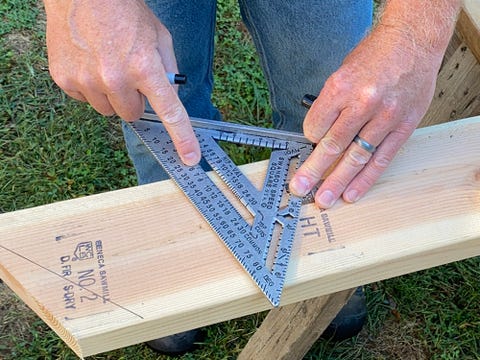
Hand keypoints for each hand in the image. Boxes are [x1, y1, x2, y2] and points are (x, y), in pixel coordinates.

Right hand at [43, 0, 199, 164]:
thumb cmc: (124, 11)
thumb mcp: (159, 37)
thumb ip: (169, 70)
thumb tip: (172, 98)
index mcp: (145, 67)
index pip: (169, 111)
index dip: (182, 138)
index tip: (189, 158)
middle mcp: (115, 78)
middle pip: (133, 115)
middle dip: (135, 100)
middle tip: (130, 75)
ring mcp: (87, 80)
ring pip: (108, 110)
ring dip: (112, 96)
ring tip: (107, 65)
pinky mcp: (64, 79)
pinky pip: (85, 100)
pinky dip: (90, 88)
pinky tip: (90, 63)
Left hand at [289, 24, 444, 207]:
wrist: (413, 41)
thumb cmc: (374, 56)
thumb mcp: (341, 72)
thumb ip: (330, 105)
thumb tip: (317, 135)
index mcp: (340, 88)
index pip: (315, 127)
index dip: (309, 140)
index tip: (308, 145)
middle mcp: (362, 103)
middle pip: (332, 146)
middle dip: (313, 172)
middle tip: (300, 188)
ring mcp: (385, 117)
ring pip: (356, 158)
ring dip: (337, 182)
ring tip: (324, 199)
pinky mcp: (403, 127)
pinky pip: (381, 159)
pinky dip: (365, 179)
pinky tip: (352, 193)